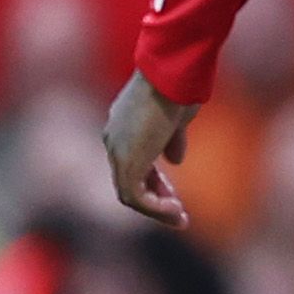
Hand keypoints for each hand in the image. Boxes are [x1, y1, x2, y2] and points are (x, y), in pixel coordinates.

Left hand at [103, 73, 197, 228]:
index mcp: (123, 127)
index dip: (156, 181)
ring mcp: (117, 151)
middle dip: (156, 198)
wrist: (171, 76)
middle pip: (129, 180)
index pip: (134, 163)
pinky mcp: (127, 162)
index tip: (176, 194)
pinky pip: (134, 196)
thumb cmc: (178, 88)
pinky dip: (154, 207)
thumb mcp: (178, 118)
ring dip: (155, 208)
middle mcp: (114, 141)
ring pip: (129, 192)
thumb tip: (175, 161)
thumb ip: (173, 141)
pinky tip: (175, 209)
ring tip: (179, 217)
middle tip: (178, 213)